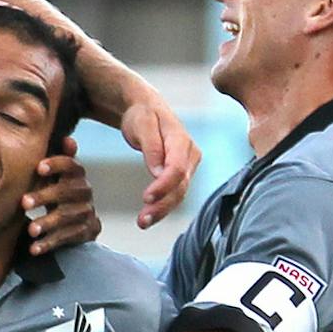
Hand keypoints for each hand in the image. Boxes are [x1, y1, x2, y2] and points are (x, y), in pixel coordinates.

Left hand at [22, 136, 100, 254]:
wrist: (79, 220)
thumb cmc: (60, 190)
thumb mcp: (57, 174)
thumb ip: (58, 158)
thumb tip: (68, 138)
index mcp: (77, 174)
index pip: (71, 165)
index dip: (57, 164)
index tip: (39, 167)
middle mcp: (85, 192)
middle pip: (66, 192)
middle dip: (45, 196)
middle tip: (23, 203)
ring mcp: (86, 212)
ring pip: (66, 217)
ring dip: (47, 223)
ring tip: (30, 230)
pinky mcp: (84, 232)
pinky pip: (66, 237)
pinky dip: (49, 243)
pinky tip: (34, 248)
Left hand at [118, 96, 197, 228]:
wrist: (146, 109)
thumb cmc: (142, 114)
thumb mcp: (142, 123)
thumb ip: (151, 146)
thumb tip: (158, 172)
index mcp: (181, 141)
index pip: (177, 168)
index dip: (163, 185)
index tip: (146, 198)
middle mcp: (190, 155)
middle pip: (180, 186)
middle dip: (162, 205)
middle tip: (142, 221)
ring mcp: (188, 165)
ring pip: (179, 193)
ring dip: (162, 210)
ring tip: (142, 223)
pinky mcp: (182, 173)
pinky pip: (175, 192)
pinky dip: (162, 206)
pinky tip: (148, 217)